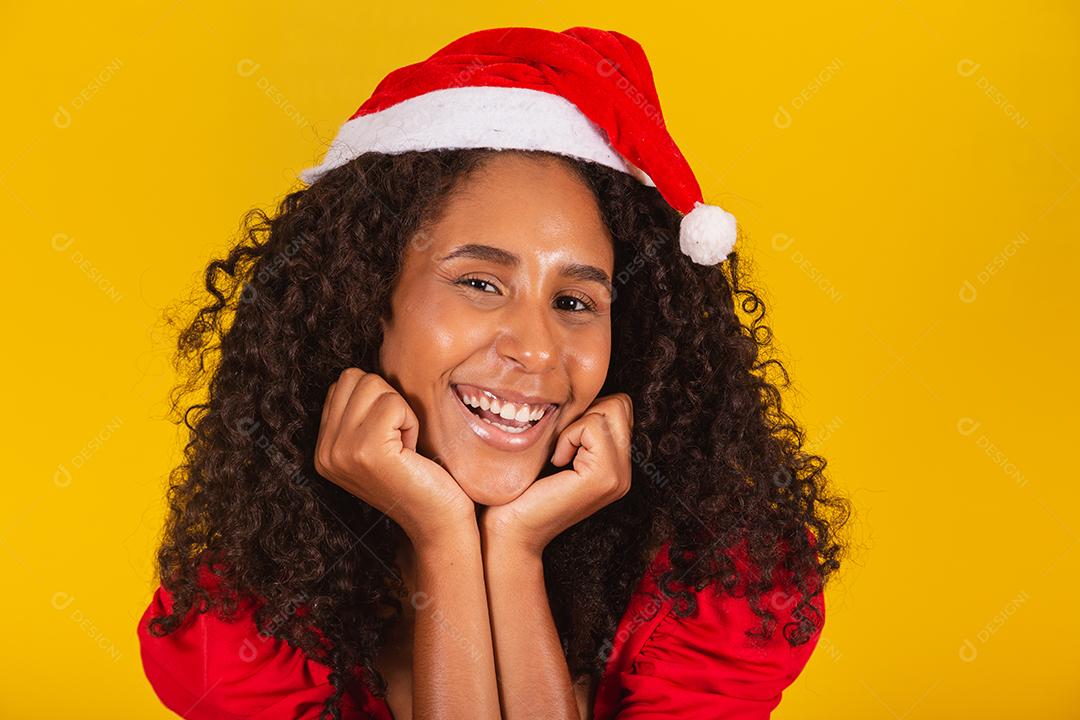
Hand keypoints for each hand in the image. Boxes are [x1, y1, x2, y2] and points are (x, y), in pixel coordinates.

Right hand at [314, 368, 475, 543]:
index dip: (378, 400)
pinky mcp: (366, 452)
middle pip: (355, 378)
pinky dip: (411, 422)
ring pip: (374, 386)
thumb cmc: (419, 476)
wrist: (437, 521)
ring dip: (400, 411)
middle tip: (399, 440)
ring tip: (404, 446)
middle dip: (387, 400)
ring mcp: (341, 452)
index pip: (343, 384)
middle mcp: (325, 452)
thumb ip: (360, 412)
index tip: (389, 437)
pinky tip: (411, 452)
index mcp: (324, 448)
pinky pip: (394, 404)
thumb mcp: (378, 442)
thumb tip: (364, 373)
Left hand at [479, 393, 633, 555]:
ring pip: (609, 410)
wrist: (510, 529)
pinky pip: (592, 426)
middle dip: (585, 415)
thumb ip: (579, 426)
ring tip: (559, 455)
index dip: (587, 412)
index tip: (563, 441)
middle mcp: (625, 472)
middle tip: (561, 446)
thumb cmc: (522, 489)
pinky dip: (568, 437)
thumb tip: (579, 391)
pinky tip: (556, 463)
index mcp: (617, 465)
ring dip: (575, 426)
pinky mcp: (604, 477)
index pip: (621, 406)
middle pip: (620, 403)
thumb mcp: (557, 449)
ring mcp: (619, 476)